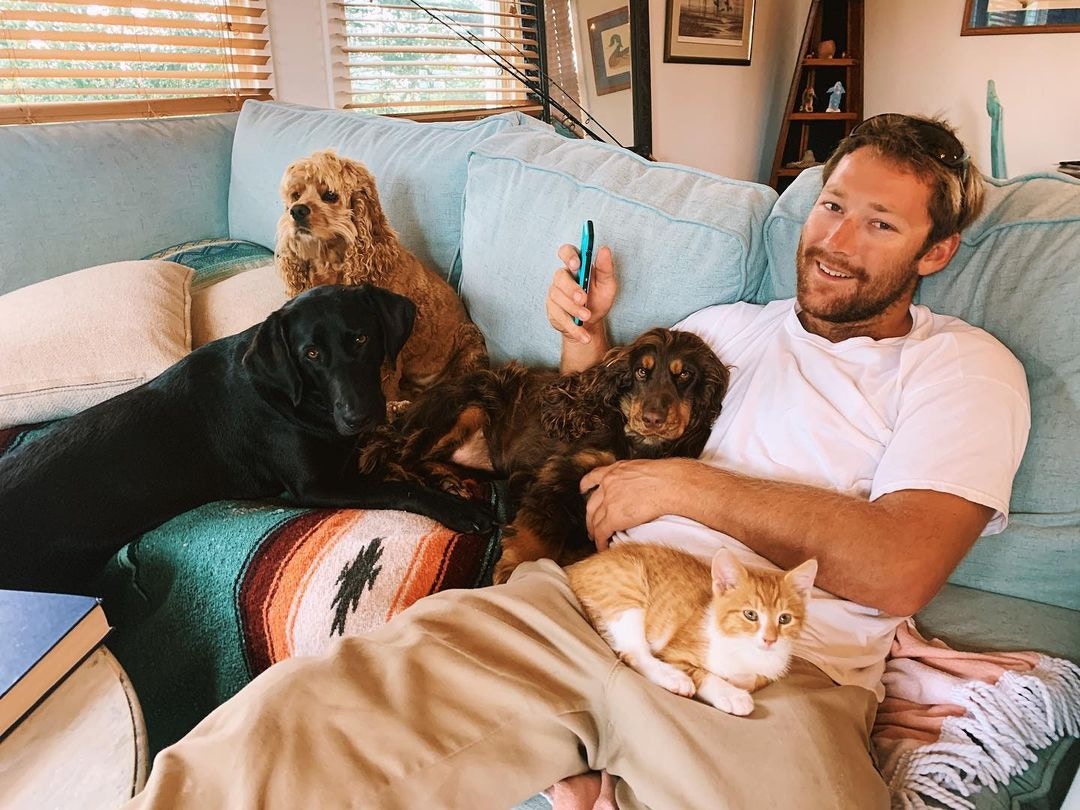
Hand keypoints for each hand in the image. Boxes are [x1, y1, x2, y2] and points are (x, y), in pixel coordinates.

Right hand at [546, 243, 616, 343]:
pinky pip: (559, 318)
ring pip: (558, 299)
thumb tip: (604, 250)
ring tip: (587, 317)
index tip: (576, 264)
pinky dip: (573, 327)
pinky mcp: (552, 311)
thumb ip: (606, 268)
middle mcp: (563, 278)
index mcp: (576, 266)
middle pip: (560, 277)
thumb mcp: (607, 285)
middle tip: (583, 299)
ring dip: (573, 309)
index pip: (566, 252)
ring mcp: (555, 294)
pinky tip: (584, 335)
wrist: (591, 323)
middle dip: (571, 289)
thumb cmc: (598, 299)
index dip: (568, 256)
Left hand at [580, 458, 699, 548]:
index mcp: (616, 470)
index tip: (583, 489)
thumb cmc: (667, 477)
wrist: (670, 485)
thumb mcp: (644, 468)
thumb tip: (642, 485)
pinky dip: (601, 541)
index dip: (586, 485)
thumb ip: (634, 477)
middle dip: (590, 516)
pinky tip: (602, 546)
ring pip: (595, 520)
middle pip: (592, 503)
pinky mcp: (613, 517)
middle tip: (591, 525)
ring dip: (594, 530)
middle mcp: (608, 483)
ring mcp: (609, 500)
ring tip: (596, 538)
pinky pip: (602, 532)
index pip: (594, 477)